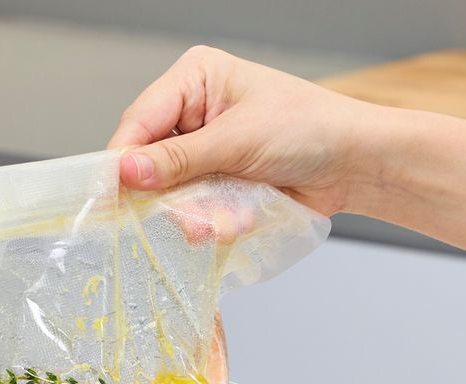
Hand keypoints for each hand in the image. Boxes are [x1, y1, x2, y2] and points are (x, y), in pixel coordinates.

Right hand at [106, 45, 391, 214]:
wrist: (355, 164)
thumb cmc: (309, 130)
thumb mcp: (237, 140)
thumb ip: (178, 159)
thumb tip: (127, 172)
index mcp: (194, 79)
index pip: (139, 120)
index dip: (122, 160)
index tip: (111, 196)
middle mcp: (193, 112)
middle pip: (148, 161)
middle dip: (168, 195)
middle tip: (186, 218)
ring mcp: (204, 151)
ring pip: (170, 192)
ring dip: (196, 213)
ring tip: (224, 221)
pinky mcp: (218, 183)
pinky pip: (195, 208)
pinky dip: (213, 220)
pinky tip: (237, 220)